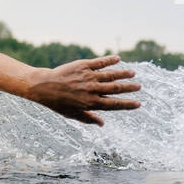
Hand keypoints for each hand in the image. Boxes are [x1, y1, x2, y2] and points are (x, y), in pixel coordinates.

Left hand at [25, 55, 140, 125]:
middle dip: (129, 88)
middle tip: (139, 86)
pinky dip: (109, 60)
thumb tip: (102, 124)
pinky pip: (99, 63)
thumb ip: (88, 118)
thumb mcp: (72, 114)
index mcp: (91, 103)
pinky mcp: (82, 66)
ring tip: (132, 73)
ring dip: (123, 74)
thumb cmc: (58, 103)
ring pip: (110, 75)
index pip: (114, 105)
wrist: (44, 86)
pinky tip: (118, 59)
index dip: (127, 104)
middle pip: (115, 89)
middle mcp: (91, 90)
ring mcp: (88, 77)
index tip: (138, 104)